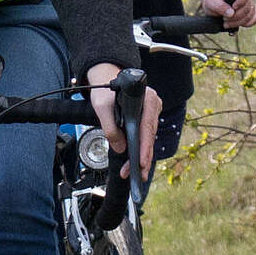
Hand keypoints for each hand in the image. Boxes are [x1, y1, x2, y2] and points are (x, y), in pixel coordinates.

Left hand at [85, 62, 162, 178]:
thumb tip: (120, 148)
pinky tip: (134, 164)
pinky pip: (145, 136)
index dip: (144, 147)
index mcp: (147, 99)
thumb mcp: (102, 107)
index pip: (147, 127)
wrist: (105, 78)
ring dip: (141, 157)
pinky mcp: (146, 118)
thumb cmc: (104, 91)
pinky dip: (139, 150)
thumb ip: (110, 127)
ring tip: (134, 174)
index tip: (141, 162)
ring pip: (148, 139)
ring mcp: (151, 112)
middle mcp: (153, 105)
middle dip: (142, 157)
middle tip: (137, 175)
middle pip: (149, 136)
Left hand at [195, 0, 255, 27]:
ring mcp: (250, 4)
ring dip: (238, 22)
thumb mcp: (211, 1)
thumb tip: (231, 13)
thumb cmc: (214, 1)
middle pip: (248, 7)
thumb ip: (219, 5)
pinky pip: (254, 19)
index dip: (241, 1)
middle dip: (235, 16)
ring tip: (226, 23)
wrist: (215, 6)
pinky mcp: (251, 13)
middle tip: (224, 19)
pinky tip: (236, 25)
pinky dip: (246, 24)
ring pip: (250, 15)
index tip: (233, 7)